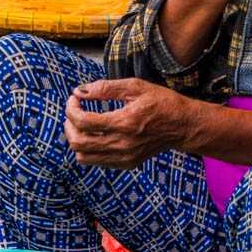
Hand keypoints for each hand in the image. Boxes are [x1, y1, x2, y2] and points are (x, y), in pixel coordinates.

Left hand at [65, 78, 191, 168]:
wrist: (182, 126)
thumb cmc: (161, 102)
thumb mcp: (135, 87)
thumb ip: (105, 88)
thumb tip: (79, 91)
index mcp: (124, 123)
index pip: (83, 121)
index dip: (71, 108)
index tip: (75, 98)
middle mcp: (122, 144)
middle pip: (78, 142)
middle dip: (69, 125)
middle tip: (74, 111)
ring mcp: (124, 157)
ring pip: (83, 156)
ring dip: (76, 139)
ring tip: (81, 124)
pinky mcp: (126, 163)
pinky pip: (95, 161)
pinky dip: (88, 148)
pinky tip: (95, 133)